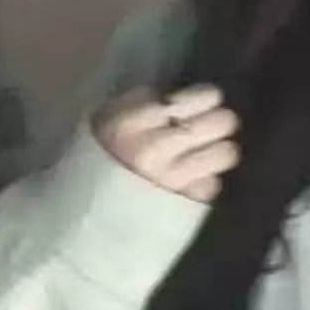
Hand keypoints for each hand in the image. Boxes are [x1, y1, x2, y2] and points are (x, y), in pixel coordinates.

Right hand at [92, 85, 240, 202]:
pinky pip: (213, 184)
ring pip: (228, 153)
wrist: (81, 213)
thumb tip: (183, 98)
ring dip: (219, 152)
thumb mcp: (109, 117)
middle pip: (224, 122)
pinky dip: (204, 182)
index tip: (202, 104)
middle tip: (210, 128)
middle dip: (220, 122)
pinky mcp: (183, 205)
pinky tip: (188, 181)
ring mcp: (172, 179)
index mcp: (135, 120)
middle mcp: (155, 149)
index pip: (206, 96)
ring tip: (204, 154)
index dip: (208, 98)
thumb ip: (144, 101)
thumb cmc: (99, 155)